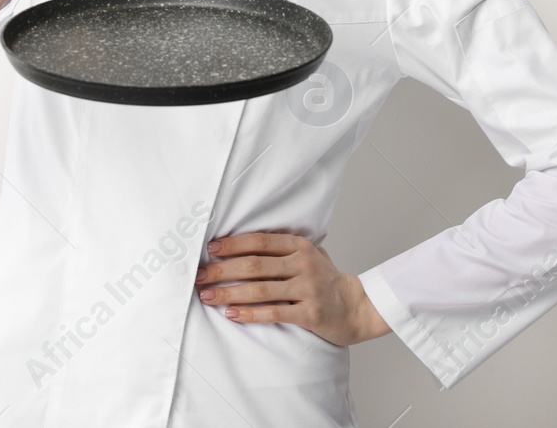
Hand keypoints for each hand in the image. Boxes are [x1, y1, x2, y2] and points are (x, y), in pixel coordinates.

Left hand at [194, 232, 391, 346]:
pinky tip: (231, 314)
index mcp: (300, 246)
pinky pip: (272, 312)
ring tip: (207, 296)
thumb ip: (283, 247)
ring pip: (259, 289)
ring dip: (228, 293)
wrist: (358, 307)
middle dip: (221, 270)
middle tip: (199, 276)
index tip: (209, 249)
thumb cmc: (326, 281)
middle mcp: (303, 264)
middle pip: (253, 265)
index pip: (259, 241)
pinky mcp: (309, 313)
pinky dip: (249, 314)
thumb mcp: (310, 255)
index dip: (232, 244)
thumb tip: (241, 242)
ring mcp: (307, 288)